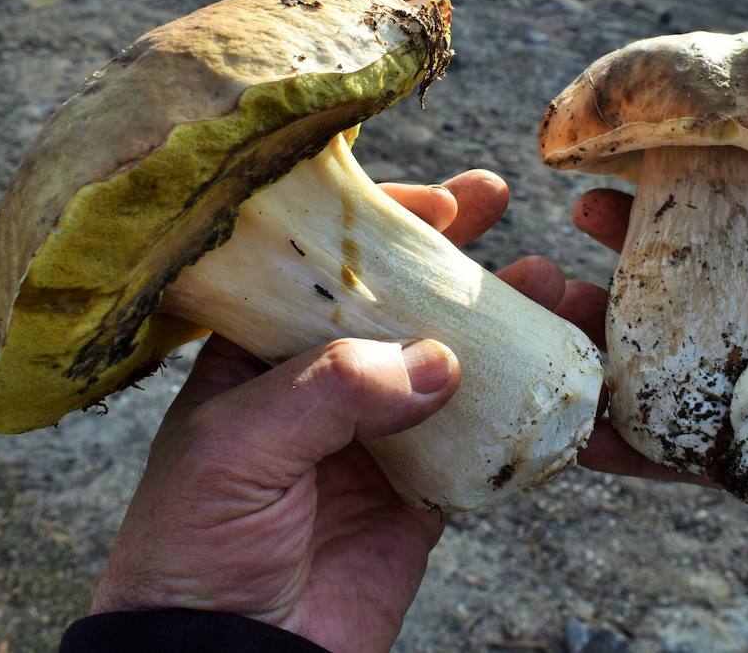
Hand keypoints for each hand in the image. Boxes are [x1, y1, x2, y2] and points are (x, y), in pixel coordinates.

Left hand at [90, 171, 577, 651]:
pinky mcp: (418, 495)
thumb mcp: (236, 447)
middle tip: (494, 200)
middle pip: (390, 301)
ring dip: (494, 317)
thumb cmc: (195, 548)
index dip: (371, 227)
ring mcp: (373, 438)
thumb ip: (329, 390)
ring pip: (444, 360)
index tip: (429, 203)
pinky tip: (552, 365)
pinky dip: (517, 406)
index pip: (318, 271)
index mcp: (257, 357)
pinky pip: (478, 440)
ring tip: (545, 277)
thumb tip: (437, 359)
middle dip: (443, 251)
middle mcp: (318, 386)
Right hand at [572, 188, 747, 578]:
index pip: (723, 241)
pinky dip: (637, 453)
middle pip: (674, 310)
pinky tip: (589, 439)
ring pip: (665, 381)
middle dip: (610, 290)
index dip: (663, 216)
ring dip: (606, 366)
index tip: (600, 198)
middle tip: (552, 275)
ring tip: (554, 346)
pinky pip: (686, 458)